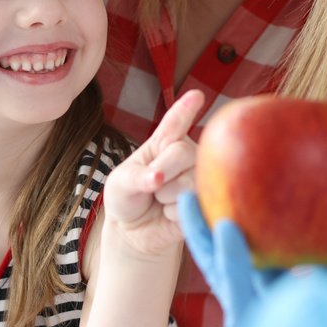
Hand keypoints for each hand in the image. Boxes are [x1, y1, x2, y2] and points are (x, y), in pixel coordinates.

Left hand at [102, 90, 204, 257]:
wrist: (134, 231)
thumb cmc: (127, 198)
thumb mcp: (120, 183)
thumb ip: (137, 177)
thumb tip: (158, 179)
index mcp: (165, 141)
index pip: (176, 122)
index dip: (186, 109)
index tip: (196, 95)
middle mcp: (188, 154)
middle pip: (183, 152)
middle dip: (161, 173)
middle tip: (152, 186)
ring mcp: (200, 177)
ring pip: (189, 181)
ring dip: (166, 197)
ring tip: (161, 201)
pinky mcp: (206, 202)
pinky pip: (193, 205)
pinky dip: (174, 214)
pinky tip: (171, 214)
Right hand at [179, 192, 326, 326]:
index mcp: (307, 301)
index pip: (287, 253)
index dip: (273, 221)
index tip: (259, 184)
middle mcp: (279, 312)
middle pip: (245, 259)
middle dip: (225, 223)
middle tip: (211, 184)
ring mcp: (259, 325)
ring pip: (226, 272)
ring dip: (205, 235)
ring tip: (191, 197)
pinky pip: (237, 294)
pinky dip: (231, 262)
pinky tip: (226, 230)